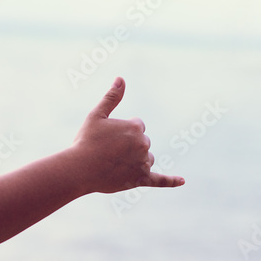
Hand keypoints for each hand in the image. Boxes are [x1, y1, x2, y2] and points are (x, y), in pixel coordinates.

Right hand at [72, 77, 184, 194]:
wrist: (79, 169)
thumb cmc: (86, 141)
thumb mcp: (96, 115)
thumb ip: (112, 97)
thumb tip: (121, 78)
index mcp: (136, 127)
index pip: (138, 126)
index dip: (122, 132)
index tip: (108, 138)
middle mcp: (144, 144)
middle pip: (143, 143)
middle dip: (129, 146)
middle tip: (108, 152)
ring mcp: (143, 163)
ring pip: (146, 159)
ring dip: (135, 160)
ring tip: (114, 164)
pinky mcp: (141, 179)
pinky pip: (160, 180)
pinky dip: (171, 181)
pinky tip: (182, 181)